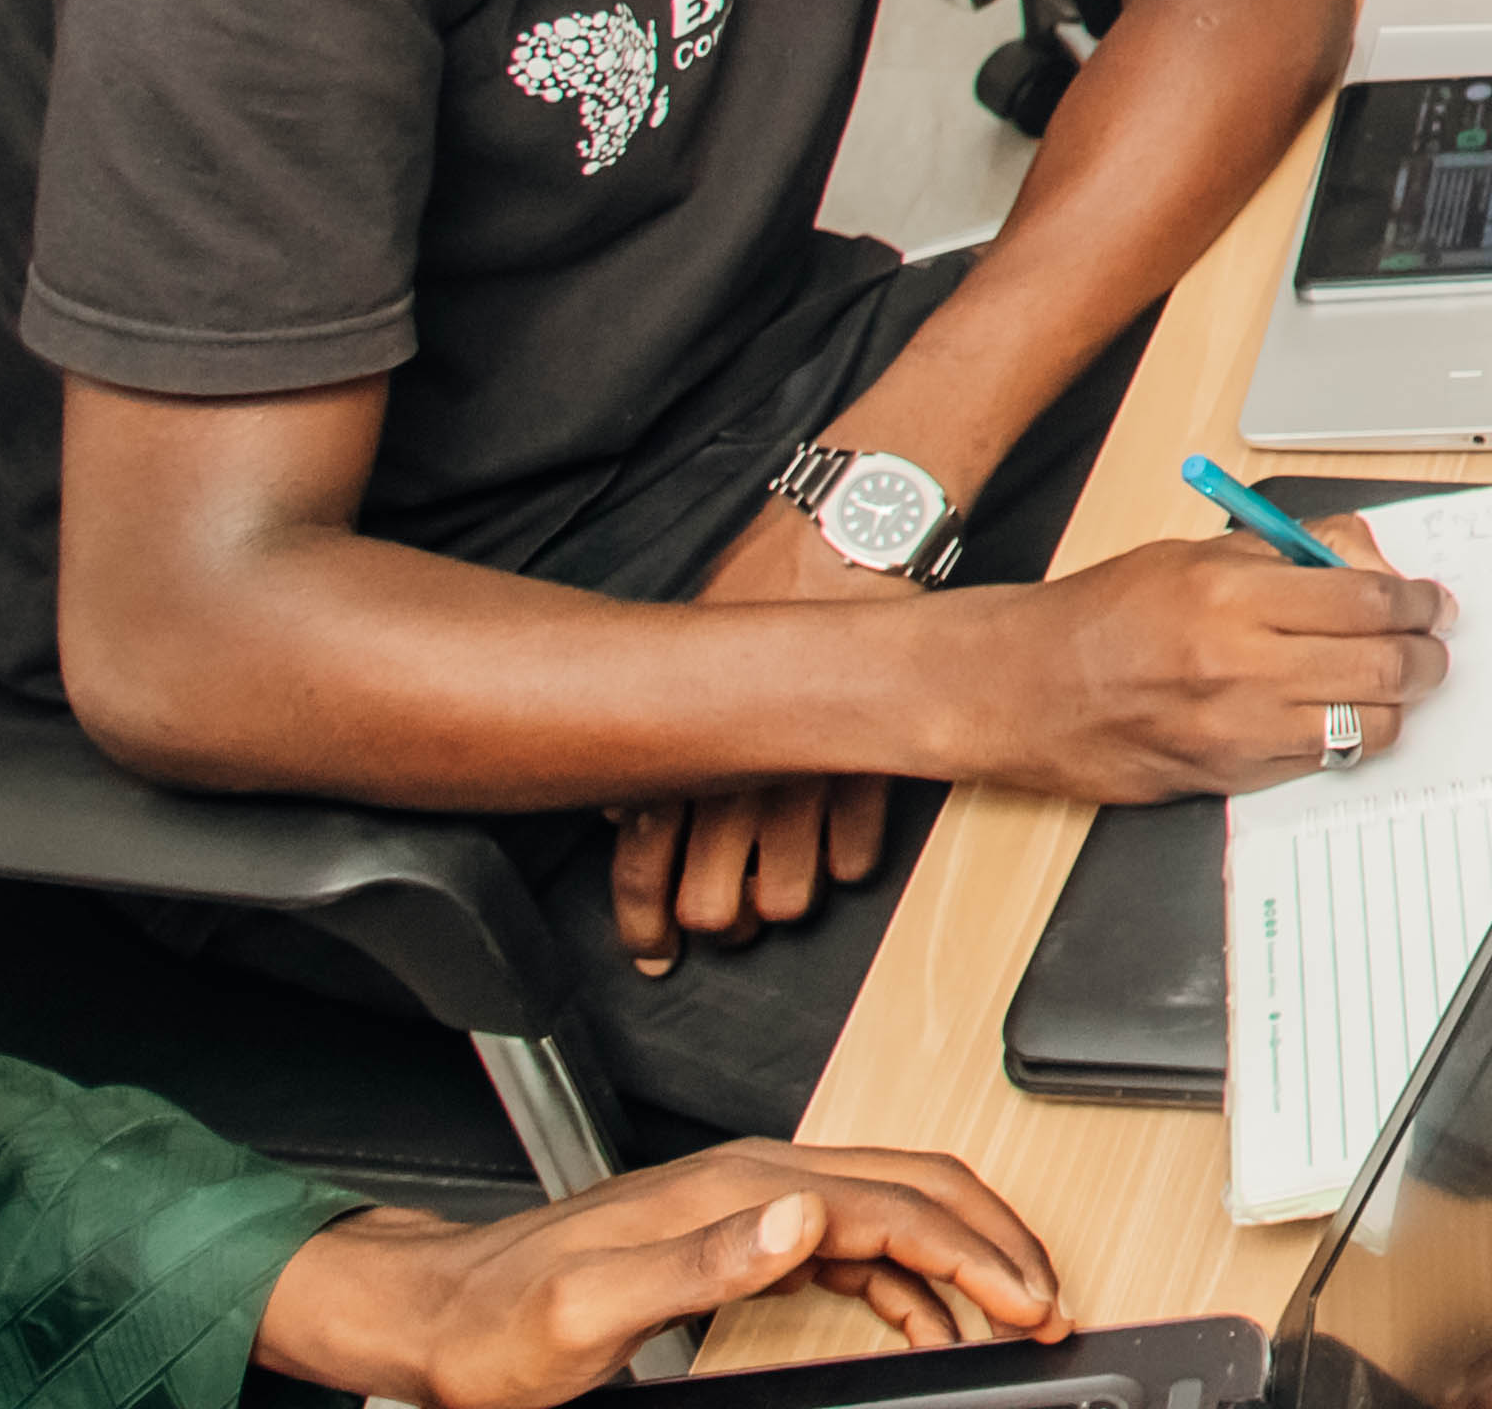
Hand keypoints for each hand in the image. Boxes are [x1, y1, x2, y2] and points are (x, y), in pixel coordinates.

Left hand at [259, 1143, 1067, 1405]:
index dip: (975, 1255)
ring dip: (964, 1258)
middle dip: (998, 1239)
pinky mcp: (739, 1235)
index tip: (1028, 1302)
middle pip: (919, 1187)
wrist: (434, 1315)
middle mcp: (758, 1179)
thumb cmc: (497, 1322)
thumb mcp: (591, 1310)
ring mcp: (751, 1203)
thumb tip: (804, 1214)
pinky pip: (856, 1245)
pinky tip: (924, 1322)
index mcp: (743, 1187)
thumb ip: (704, 1260)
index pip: (896, 1207)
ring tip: (1012, 1310)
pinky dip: (912, 1281)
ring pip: (897, 1212)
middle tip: (1050, 1300)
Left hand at [607, 507, 910, 974]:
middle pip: (715, 903)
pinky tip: (842, 851)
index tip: (654, 953)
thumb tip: (620, 801)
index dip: (643, 925)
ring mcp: (806, 776)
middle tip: (731, 918)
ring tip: (789, 886)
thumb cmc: (765, 581)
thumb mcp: (685, 649)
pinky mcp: (871, 765)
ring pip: (789, 896)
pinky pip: (858, 854)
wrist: (853, 538)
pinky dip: (848, 862)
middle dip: (720, 923)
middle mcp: (737, 775)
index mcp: (680, 746)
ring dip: (787, 901)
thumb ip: (649, 724)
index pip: (642, 867)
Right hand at [989, 534, 1451, 803]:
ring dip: (1396, 705)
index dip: (1419, 601)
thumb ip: (1291, 554)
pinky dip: (1344, 739)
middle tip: (1431, 645)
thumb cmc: (1103, 615)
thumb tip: (1371, 564)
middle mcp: (1238, 666)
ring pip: (1365, 727)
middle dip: (1426, 656)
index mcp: (1232, 596)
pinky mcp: (1225, 777)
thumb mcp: (1198, 554)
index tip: (1433, 602)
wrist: (1021, 688)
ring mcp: (1234, 730)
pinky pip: (1318, 762)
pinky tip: (1337, 715)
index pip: (1368, 600)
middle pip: (1382, 667)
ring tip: (1394, 684)